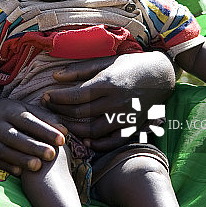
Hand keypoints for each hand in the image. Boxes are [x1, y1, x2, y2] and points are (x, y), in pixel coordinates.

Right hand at [0, 93, 66, 174]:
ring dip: (21, 159)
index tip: (62, 139)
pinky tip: (19, 172)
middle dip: (34, 146)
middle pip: (16, 136)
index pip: (30, 121)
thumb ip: (45, 118)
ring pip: (5, 150)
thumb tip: (65, 131)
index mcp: (11, 111)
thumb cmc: (8, 111)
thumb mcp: (24, 108)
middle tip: (51, 154)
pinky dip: (6, 166)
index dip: (45, 130)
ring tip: (38, 167)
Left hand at [42, 53, 175, 150]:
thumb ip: (80, 70)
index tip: (45, 96)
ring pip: (93, 131)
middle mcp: (116, 102)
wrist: (161, 75)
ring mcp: (125, 116)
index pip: (75, 96)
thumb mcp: (105, 61)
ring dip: (74, 130)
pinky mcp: (133, 126)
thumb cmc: (130, 65)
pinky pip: (113, 142)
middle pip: (81, 114)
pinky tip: (85, 140)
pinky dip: (98, 144)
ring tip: (62, 123)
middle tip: (48, 109)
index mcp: (107, 83)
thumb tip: (55, 77)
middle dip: (60, 112)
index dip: (57, 98)